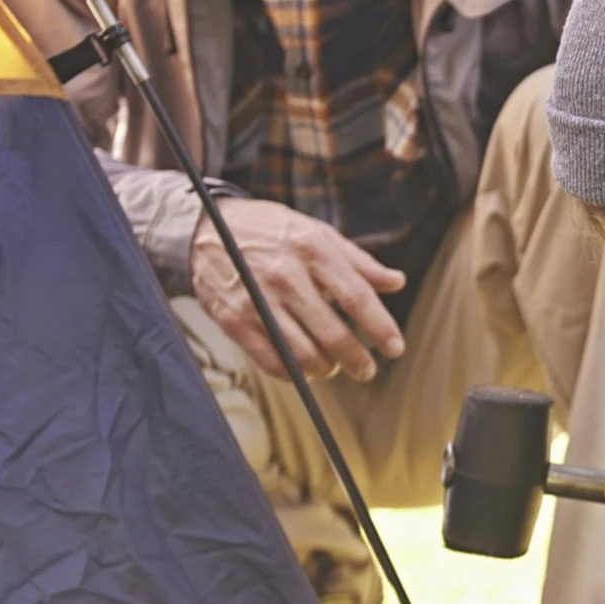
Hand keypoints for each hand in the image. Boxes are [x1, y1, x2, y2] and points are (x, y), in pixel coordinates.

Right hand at [191, 196, 406, 380]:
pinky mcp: (234, 321)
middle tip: (366, 370)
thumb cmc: (273, 232)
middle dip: (355, 360)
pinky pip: (271, 362)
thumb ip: (359, 262)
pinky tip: (303, 368)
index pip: (356, 296)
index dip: (379, 327)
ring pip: (302, 354)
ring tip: (331, 366)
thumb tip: (397, 282)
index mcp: (312, 249)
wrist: (207, 229)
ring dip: (325, 369)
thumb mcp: (318, 234)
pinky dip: (293, 373)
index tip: (395, 349)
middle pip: (332, 333)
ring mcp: (257, 300)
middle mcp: (285, 275)